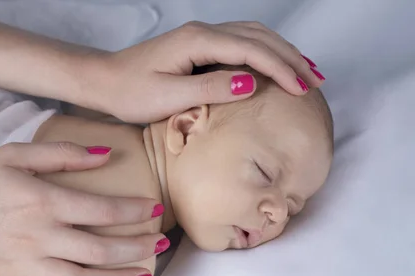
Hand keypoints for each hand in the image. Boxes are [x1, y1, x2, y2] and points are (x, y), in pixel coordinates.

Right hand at [0, 142, 163, 275]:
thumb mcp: (12, 155)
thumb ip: (60, 153)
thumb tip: (104, 154)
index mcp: (41, 201)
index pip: (101, 209)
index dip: (135, 210)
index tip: (156, 209)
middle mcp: (39, 238)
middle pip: (100, 249)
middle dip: (138, 248)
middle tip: (161, 245)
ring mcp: (27, 268)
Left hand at [98, 21, 324, 122]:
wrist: (105, 81)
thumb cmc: (131, 93)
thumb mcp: (169, 97)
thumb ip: (210, 89)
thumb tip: (250, 84)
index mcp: (198, 41)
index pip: (252, 50)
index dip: (281, 69)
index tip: (303, 89)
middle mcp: (203, 32)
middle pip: (259, 38)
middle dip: (290, 59)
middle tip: (316, 82)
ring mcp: (201, 37)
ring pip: (253, 36)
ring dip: (281, 53)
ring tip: (306, 73)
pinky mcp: (198, 46)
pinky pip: (240, 44)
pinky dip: (263, 53)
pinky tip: (272, 67)